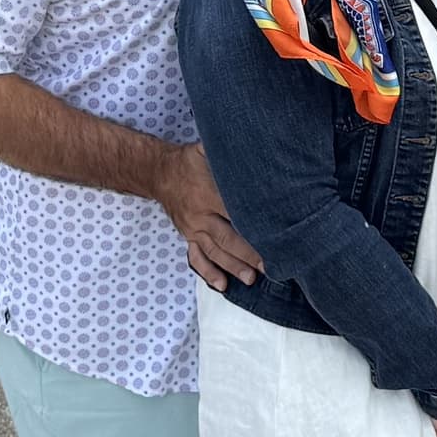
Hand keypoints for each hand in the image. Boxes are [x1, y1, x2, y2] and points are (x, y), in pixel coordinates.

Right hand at [156, 144, 260, 290]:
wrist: (159, 173)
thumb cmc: (191, 161)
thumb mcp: (208, 151)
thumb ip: (230, 155)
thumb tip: (259, 152)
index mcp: (208, 193)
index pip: (236, 212)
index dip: (255, 225)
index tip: (276, 234)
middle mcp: (200, 214)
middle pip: (227, 237)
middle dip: (248, 254)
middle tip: (270, 266)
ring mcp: (193, 228)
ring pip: (215, 251)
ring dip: (233, 266)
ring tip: (251, 278)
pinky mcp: (188, 236)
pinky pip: (197, 257)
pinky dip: (209, 272)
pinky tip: (222, 284)